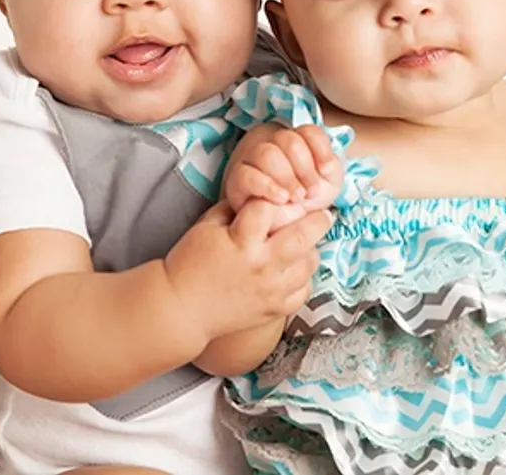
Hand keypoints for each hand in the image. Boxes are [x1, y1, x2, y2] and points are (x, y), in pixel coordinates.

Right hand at [163, 199, 331, 343]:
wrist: (182, 308)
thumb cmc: (190, 263)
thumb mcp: (206, 226)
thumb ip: (235, 208)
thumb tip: (262, 195)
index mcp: (241, 241)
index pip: (270, 208)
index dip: (276, 197)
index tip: (283, 196)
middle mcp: (262, 265)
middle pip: (303, 236)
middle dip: (318, 220)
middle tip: (323, 213)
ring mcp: (271, 290)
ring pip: (309, 264)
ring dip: (310, 249)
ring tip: (304, 243)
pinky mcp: (275, 309)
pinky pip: (304, 290)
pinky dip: (303, 278)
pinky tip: (294, 269)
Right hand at [225, 125, 343, 227]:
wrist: (282, 226)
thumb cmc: (305, 200)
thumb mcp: (327, 184)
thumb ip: (331, 168)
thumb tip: (324, 165)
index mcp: (296, 142)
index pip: (308, 131)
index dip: (320, 149)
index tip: (326, 171)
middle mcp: (272, 145)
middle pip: (288, 139)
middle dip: (304, 168)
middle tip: (311, 192)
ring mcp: (251, 160)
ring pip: (267, 153)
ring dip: (288, 177)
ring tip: (297, 197)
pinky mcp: (237, 181)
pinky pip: (247, 175)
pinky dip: (268, 186)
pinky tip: (281, 198)